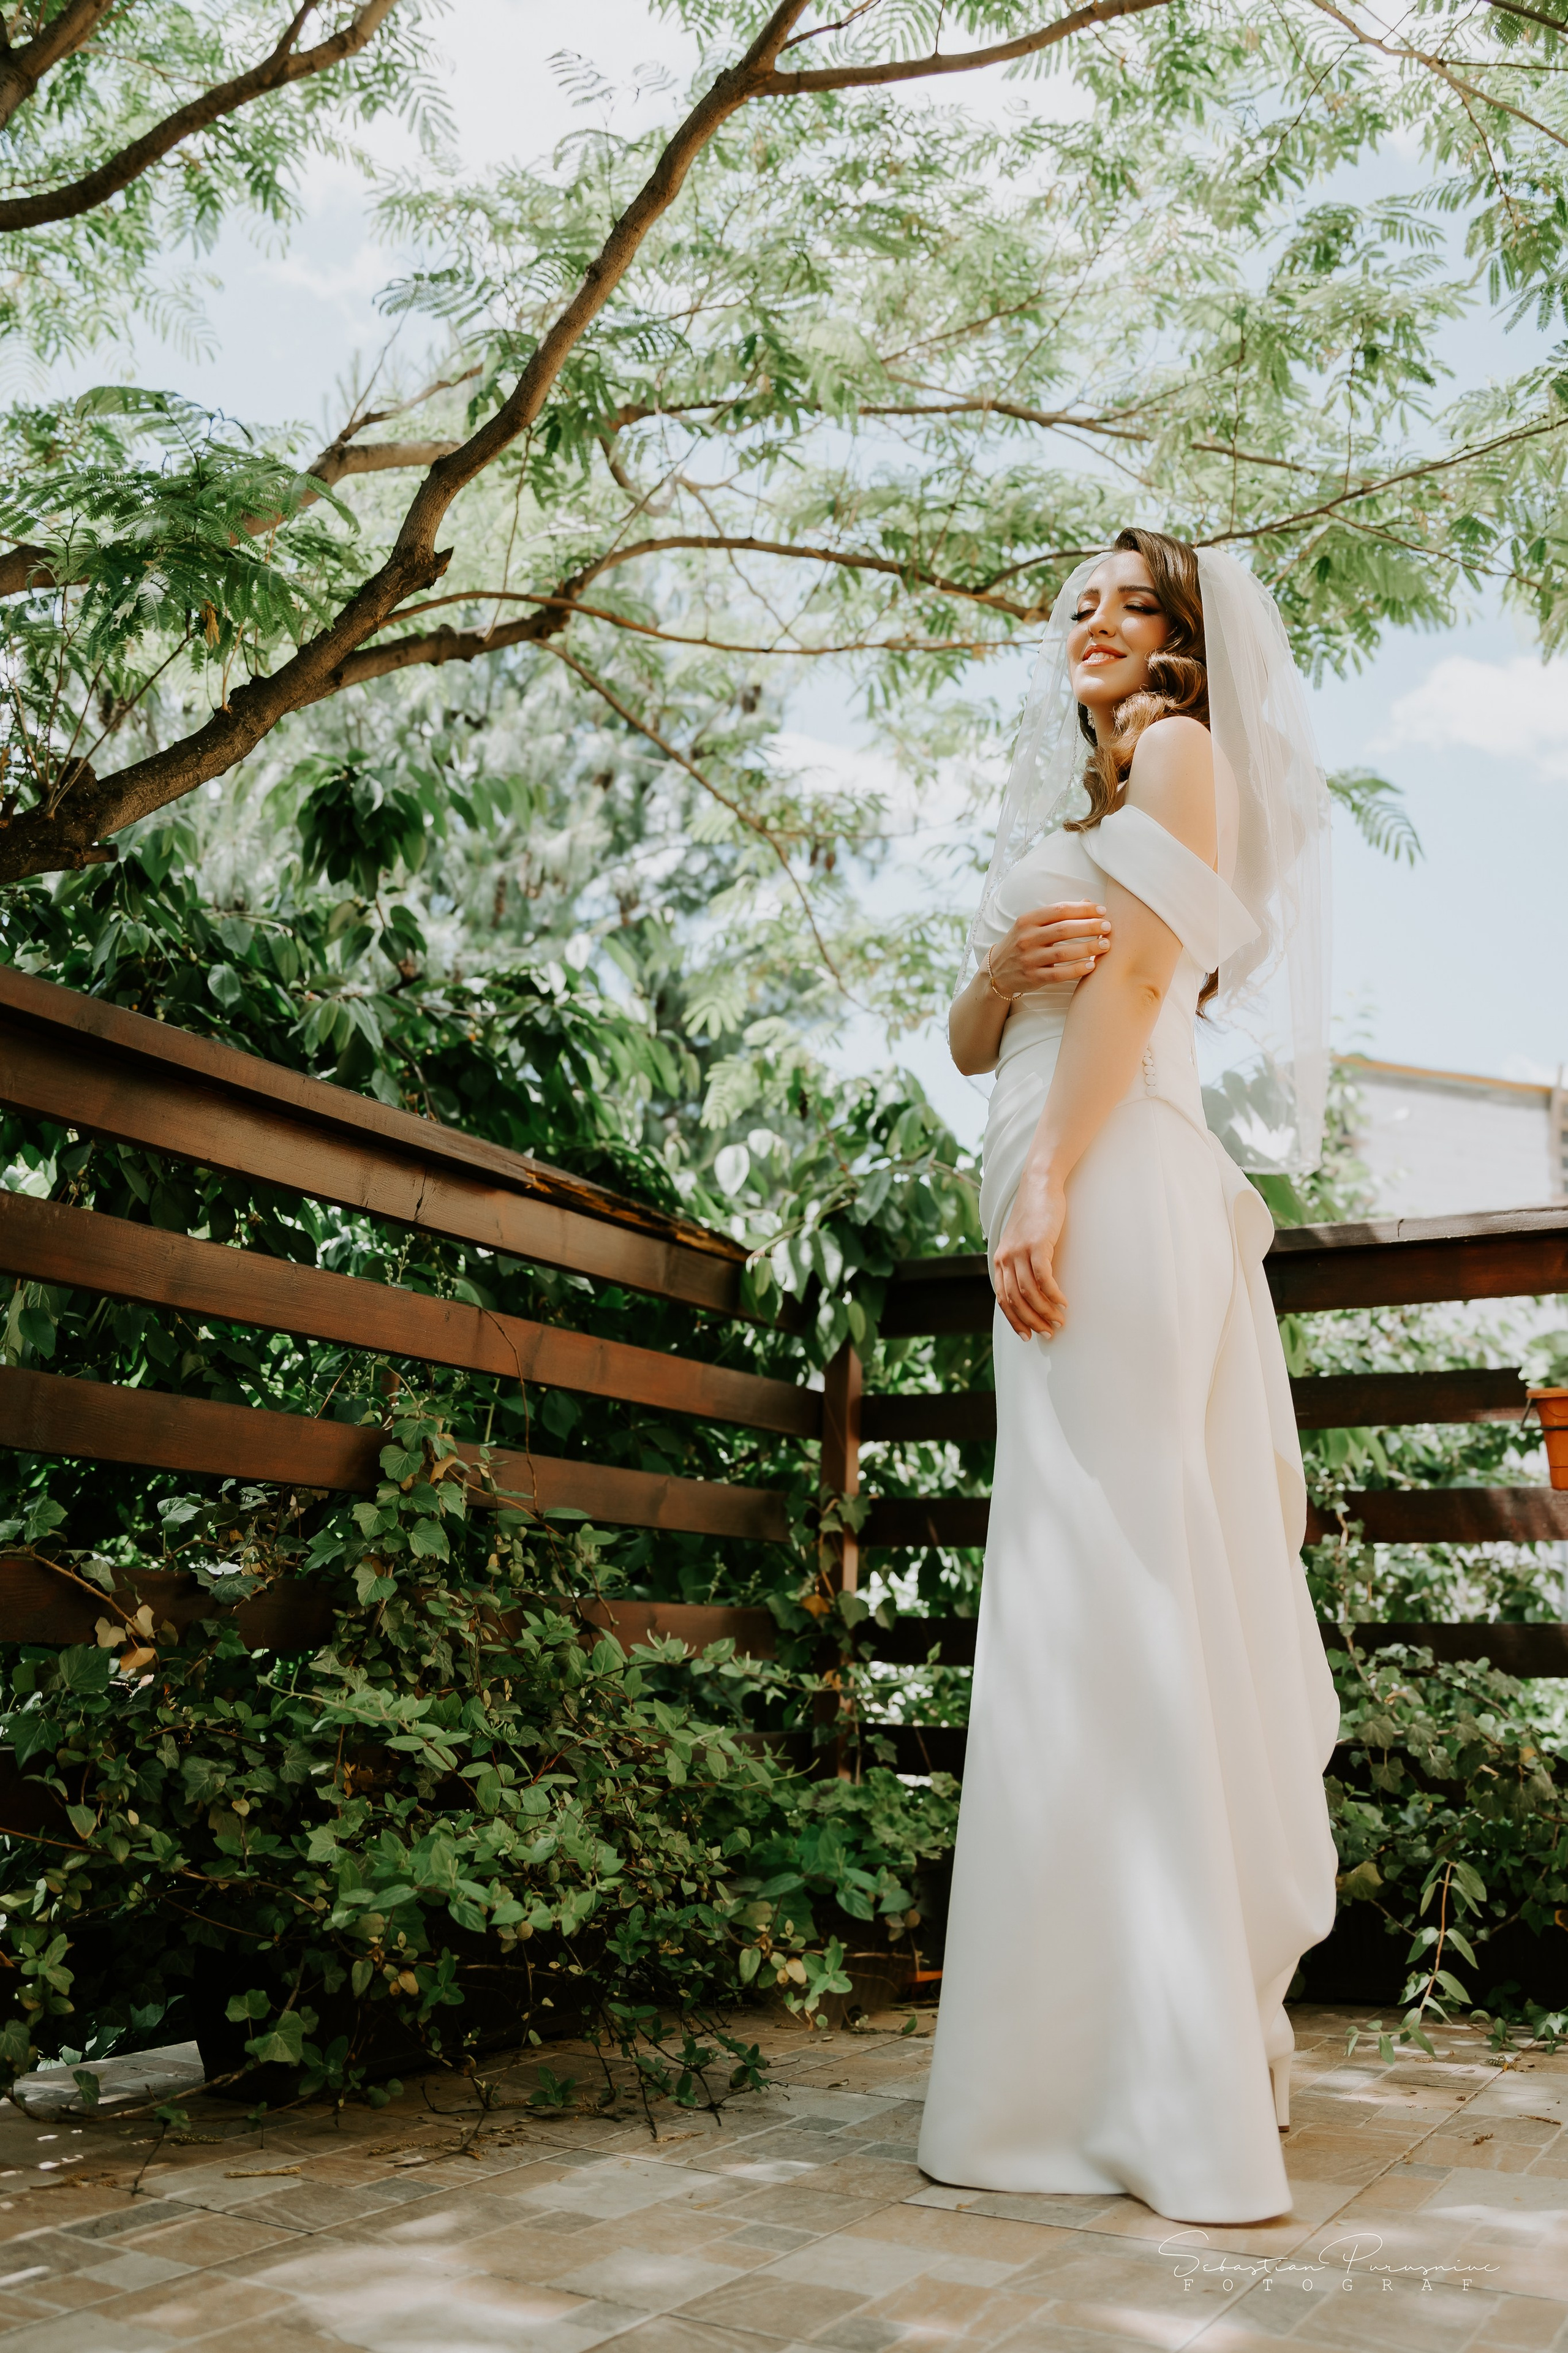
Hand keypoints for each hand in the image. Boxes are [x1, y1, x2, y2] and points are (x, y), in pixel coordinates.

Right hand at [987, 901, 1110, 998]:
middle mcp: (1027, 938)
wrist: (997, 972)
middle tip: (1108, 927)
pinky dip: (1076, 970)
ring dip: (1088, 948)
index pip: (1059, 910)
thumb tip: (1088, 902)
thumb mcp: (1033, 925)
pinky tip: (1092, 965)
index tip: (1102, 911)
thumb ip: (1058, 914)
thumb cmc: (1021, 943)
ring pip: (1063, 953)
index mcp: (1028, 920)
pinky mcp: (1032, 978)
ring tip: (1105, 945)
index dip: (1083, 909)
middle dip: (1089, 927)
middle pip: (1064, 929)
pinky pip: (1059, 974)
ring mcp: (1029, 959)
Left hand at [992, 1170, 1067, 1339]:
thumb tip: (1030, 1290)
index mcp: (999, 1261)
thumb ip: (1019, 1263)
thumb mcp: (1020, 1242)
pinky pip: (1044, 1277)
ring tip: (1059, 1321)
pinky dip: (1053, 1294)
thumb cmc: (1034, 1217)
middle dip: (1032, 1321)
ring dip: (1045, 1311)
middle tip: (1049, 1333)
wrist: (1039, 1186)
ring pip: (1030, 1292)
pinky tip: (1063, 1302)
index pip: (1003, 1299)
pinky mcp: (1037, 1244)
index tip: (1028, 1336)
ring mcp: (1020, 1251)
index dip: (1015, 1321)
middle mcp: (1005, 1258)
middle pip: (1015, 1300)